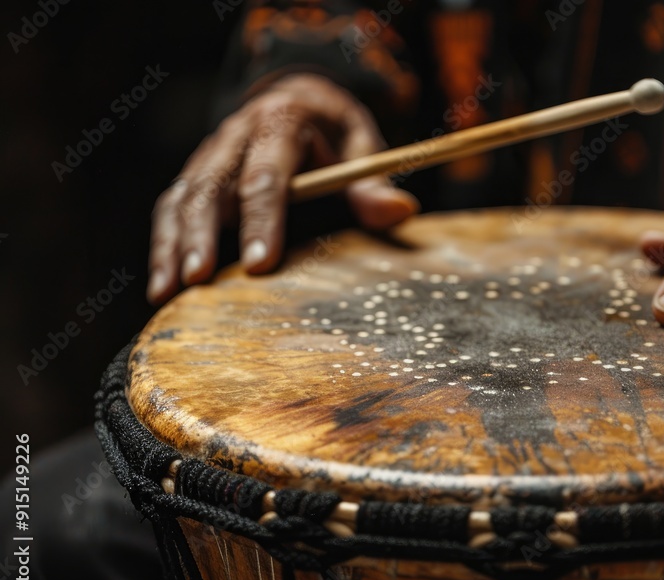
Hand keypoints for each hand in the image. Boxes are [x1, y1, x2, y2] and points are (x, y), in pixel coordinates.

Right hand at [148, 74, 419, 303]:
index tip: (259, 264)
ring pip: (182, 197)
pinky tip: (161, 287)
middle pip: (212, 185)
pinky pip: (171, 208)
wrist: (301, 101)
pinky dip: (163, 246)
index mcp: (282, 120)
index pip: (267, 175)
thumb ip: (374, 183)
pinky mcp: (196, 174)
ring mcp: (211, 153)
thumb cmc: (337, 135)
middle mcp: (237, 133)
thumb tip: (402, 210)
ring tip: (168, 293)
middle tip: (198, 280)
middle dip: (202, 235)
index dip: (261, 220)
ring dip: (173, 245)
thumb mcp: (363, 147)